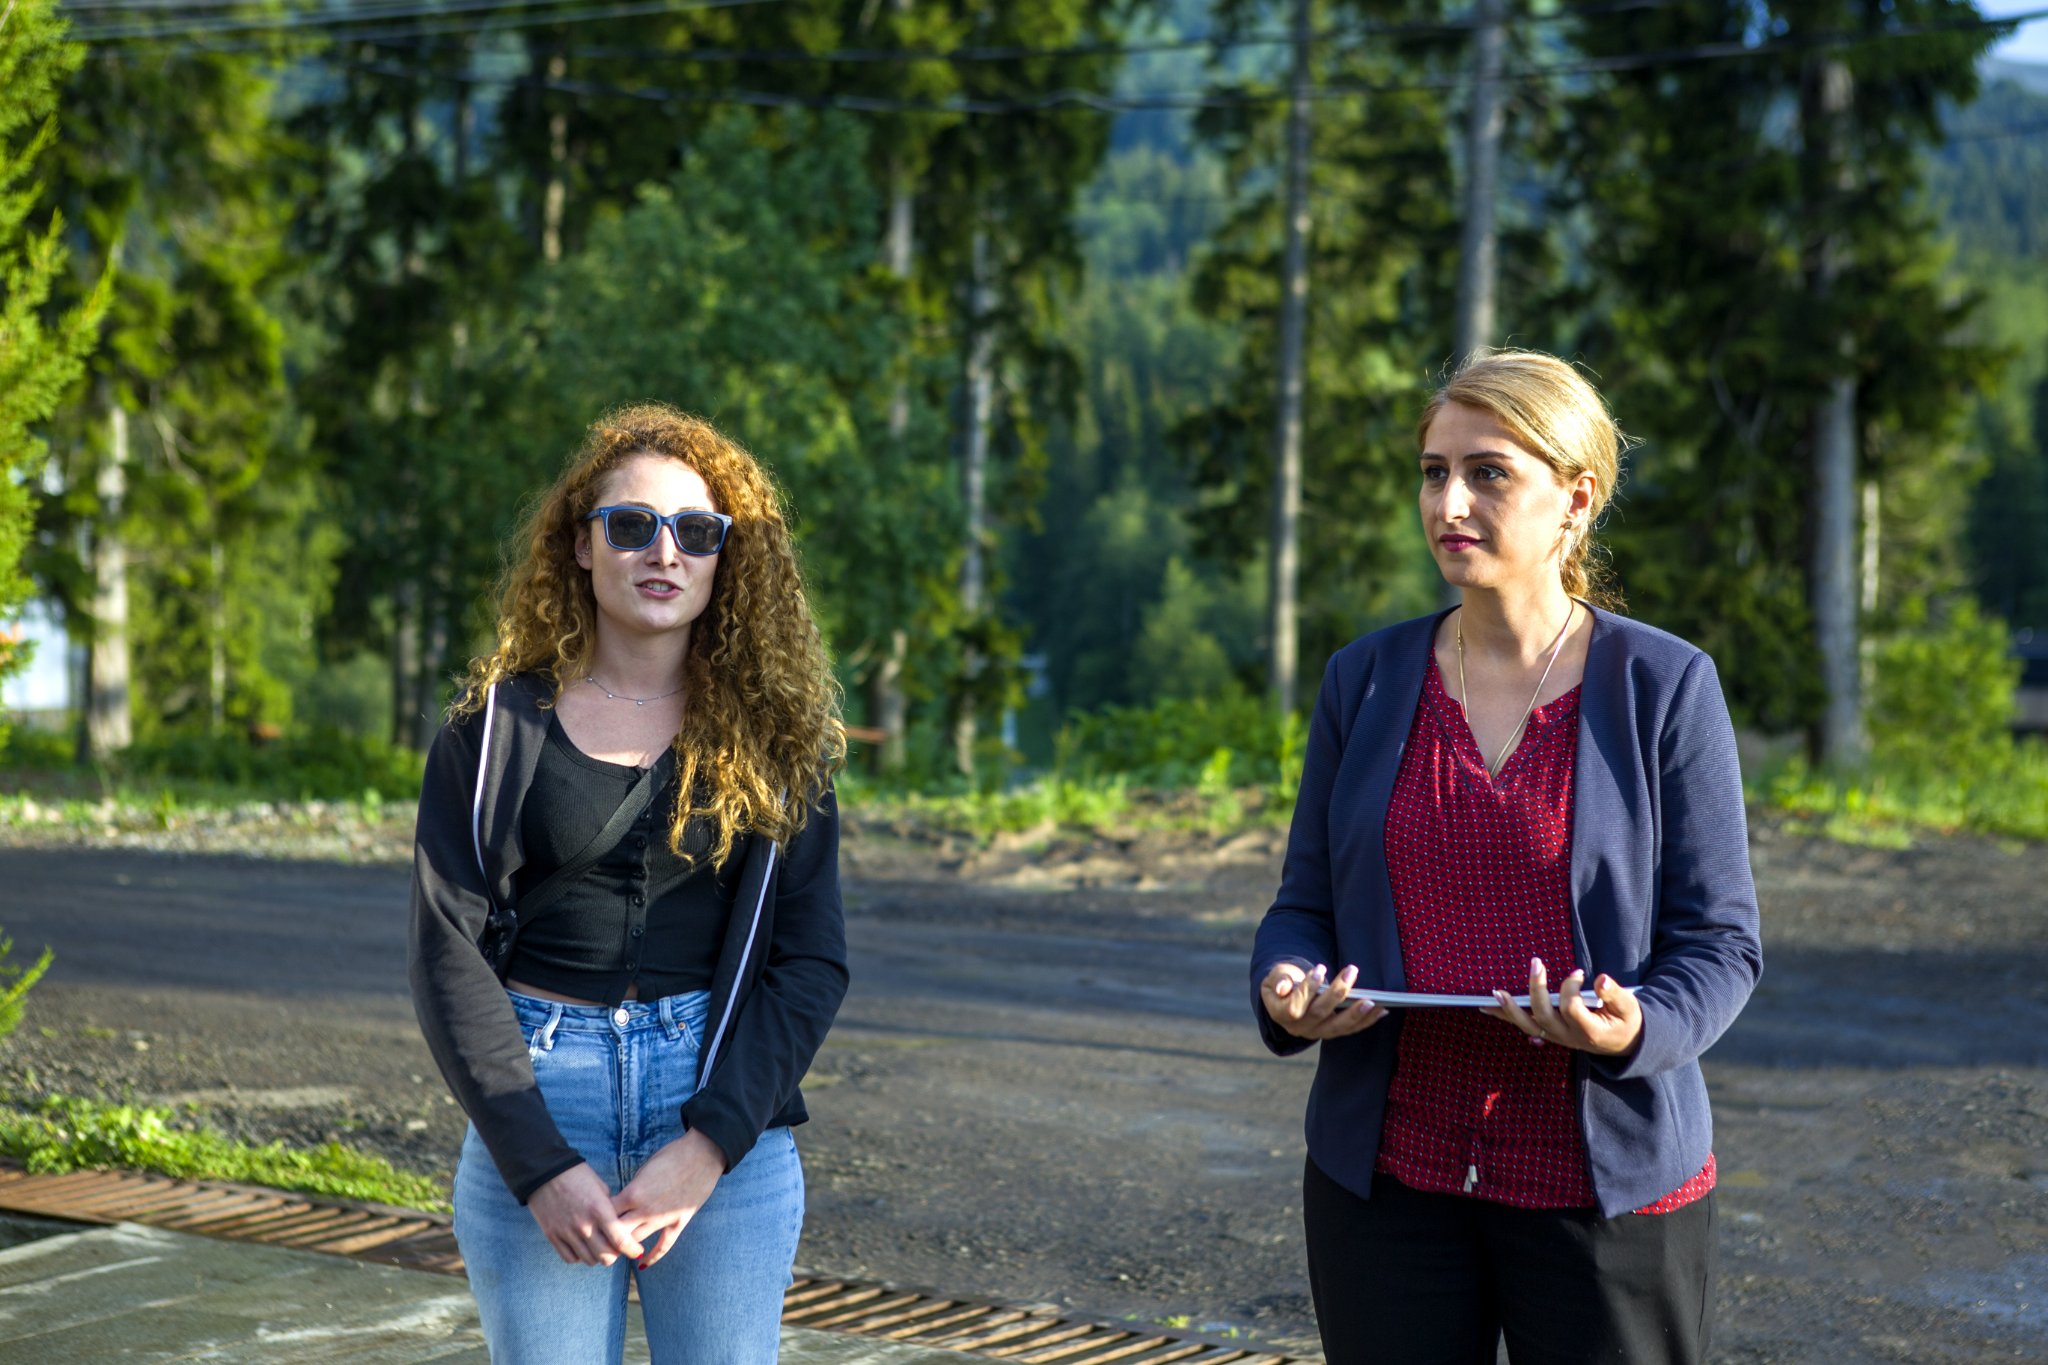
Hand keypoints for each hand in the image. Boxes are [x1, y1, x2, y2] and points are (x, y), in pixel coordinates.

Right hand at [528, 1162, 643, 1266]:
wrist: (545, 1172)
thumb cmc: (577, 1176)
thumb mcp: (600, 1188)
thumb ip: (610, 1208)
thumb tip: (620, 1225)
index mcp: (599, 1209)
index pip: (620, 1240)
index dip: (632, 1250)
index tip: (637, 1251)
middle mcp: (584, 1225)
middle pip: (605, 1256)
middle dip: (615, 1255)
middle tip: (617, 1249)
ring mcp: (567, 1232)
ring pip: (589, 1260)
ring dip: (598, 1256)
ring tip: (599, 1247)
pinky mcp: (552, 1236)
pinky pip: (570, 1258)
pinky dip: (580, 1256)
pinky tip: (583, 1247)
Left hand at [611, 1127, 726, 1269]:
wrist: (703, 1154)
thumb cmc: (672, 1156)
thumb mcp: (644, 1169)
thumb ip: (633, 1189)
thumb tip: (622, 1203)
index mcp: (633, 1193)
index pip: (606, 1214)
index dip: (598, 1219)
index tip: (594, 1222)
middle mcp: (644, 1210)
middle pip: (617, 1232)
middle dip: (607, 1238)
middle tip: (600, 1241)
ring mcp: (662, 1218)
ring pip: (637, 1241)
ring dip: (625, 1247)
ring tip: (616, 1252)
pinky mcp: (679, 1222)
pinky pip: (664, 1245)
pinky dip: (652, 1257)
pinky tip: (642, 1265)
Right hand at [1260, 962, 1387, 1040]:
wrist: (1288, 997)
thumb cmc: (1284, 981)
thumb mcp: (1275, 976)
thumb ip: (1278, 979)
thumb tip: (1282, 987)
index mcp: (1281, 1014)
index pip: (1295, 1007)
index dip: (1308, 989)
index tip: (1320, 968)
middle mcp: (1299, 1028)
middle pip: (1319, 1014)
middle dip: (1336, 993)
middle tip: (1351, 972)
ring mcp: (1317, 1032)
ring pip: (1338, 1026)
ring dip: (1356, 1013)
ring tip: (1372, 1001)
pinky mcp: (1332, 1032)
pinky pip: (1350, 1029)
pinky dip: (1366, 1021)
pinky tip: (1382, 1010)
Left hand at [1481, 958, 1642, 1056]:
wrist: (1625, 1043)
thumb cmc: (1626, 1021)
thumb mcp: (1629, 1007)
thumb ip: (1615, 994)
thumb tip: (1600, 980)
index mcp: (1590, 1030)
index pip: (1571, 1007)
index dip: (1571, 987)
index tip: (1578, 973)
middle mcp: (1569, 1037)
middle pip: (1544, 1014)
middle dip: (1537, 988)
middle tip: (1536, 963)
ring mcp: (1556, 1037)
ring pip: (1528, 1025)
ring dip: (1510, 1008)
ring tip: (1495, 993)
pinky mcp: (1549, 1034)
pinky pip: (1525, 1025)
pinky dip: (1507, 1015)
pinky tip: (1489, 1007)